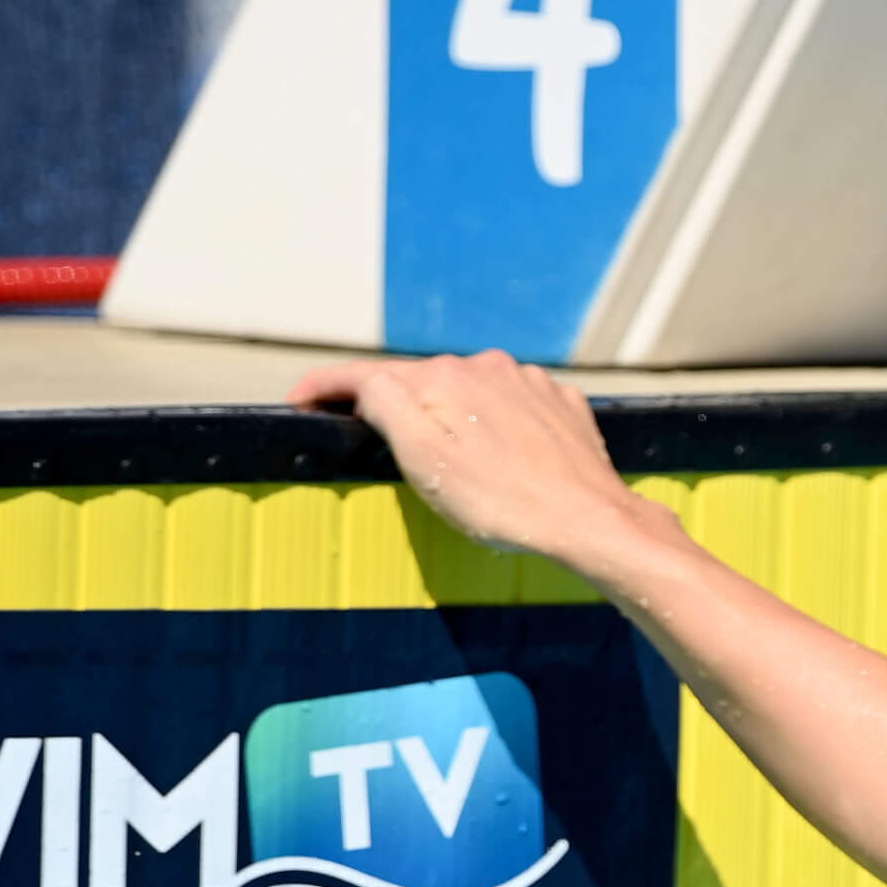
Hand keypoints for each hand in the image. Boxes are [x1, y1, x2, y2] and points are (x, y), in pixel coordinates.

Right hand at [287, 350, 679, 577]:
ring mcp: (528, 383)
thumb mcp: (423, 458)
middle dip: (394, 405)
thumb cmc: (501, 501)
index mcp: (442, 379)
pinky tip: (503, 454)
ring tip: (453, 460)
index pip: (367, 375)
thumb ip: (384, 405)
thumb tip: (367, 382)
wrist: (588, 520)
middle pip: (420, 382)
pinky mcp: (561, 404)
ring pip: (470, 392)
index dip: (325, 386)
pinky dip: (497, 423)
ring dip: (451, 415)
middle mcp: (485, 367)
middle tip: (373, 439)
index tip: (299, 400)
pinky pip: (513, 406)